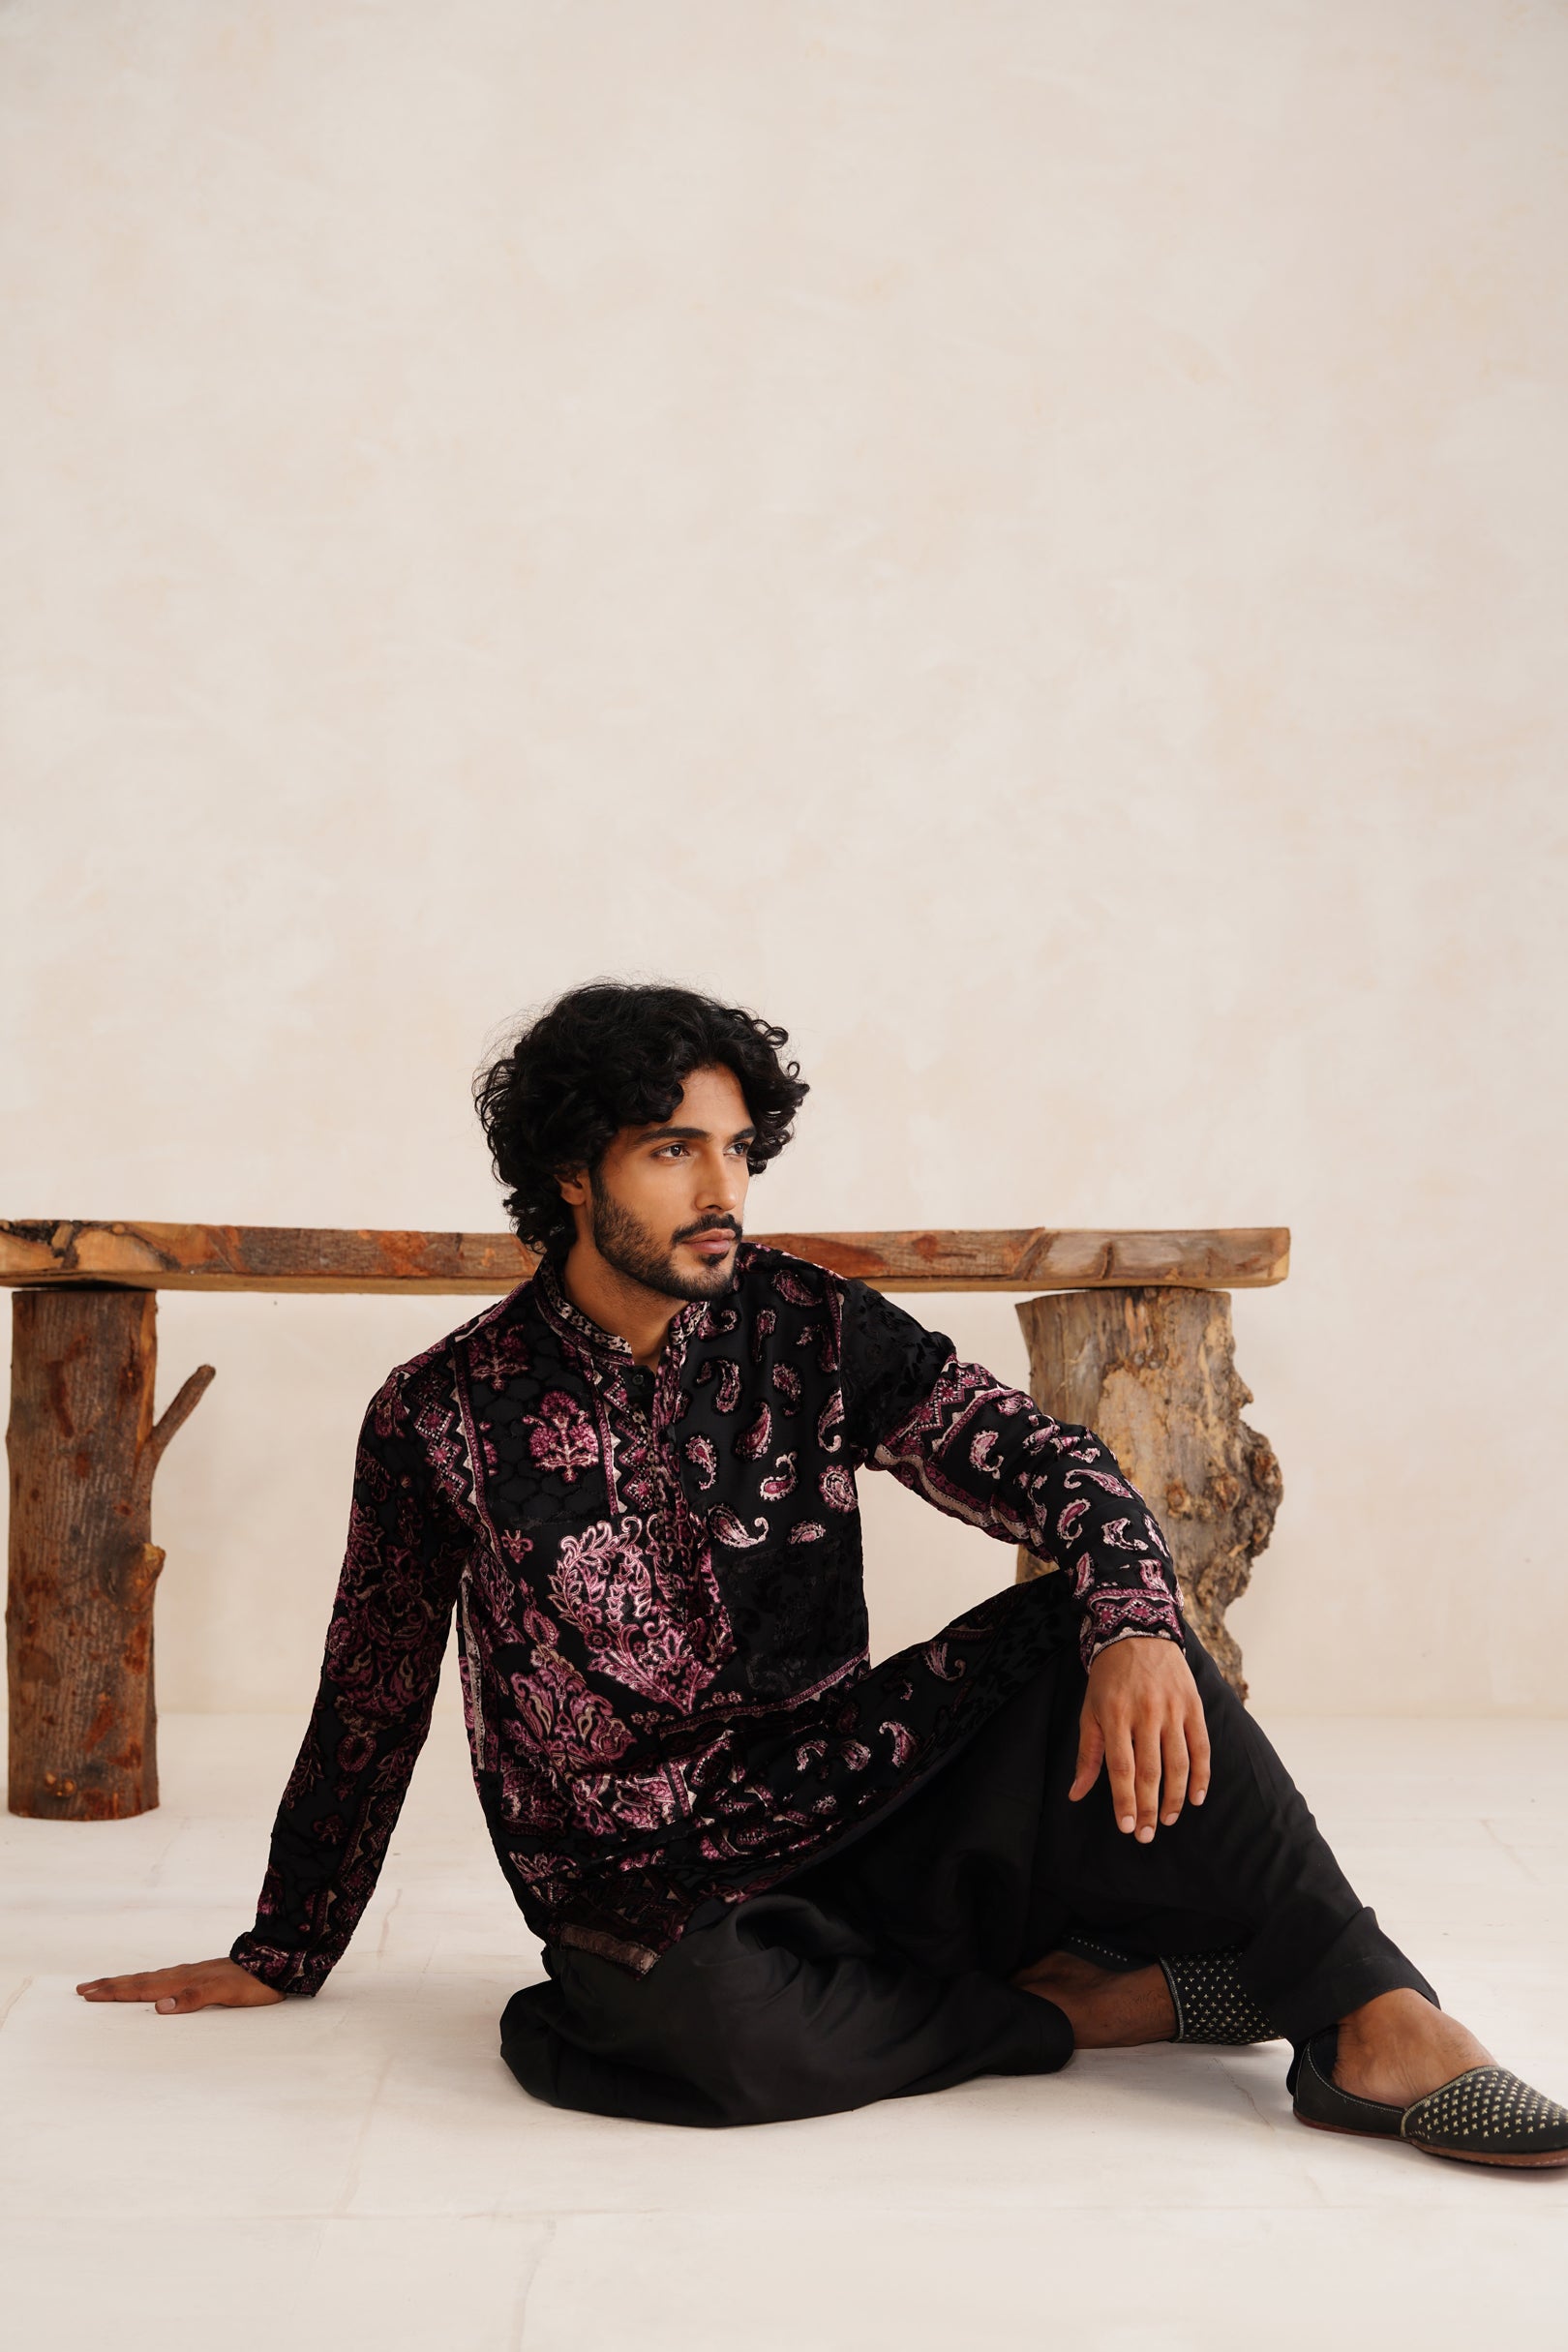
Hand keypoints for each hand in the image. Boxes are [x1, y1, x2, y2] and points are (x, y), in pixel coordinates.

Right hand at [76, 1957, 283, 2013]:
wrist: (278, 1962)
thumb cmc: (253, 1983)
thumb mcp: (225, 1993)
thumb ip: (194, 1998)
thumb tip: (160, 2007)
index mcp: (183, 1981)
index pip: (141, 1988)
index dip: (114, 1992)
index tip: (88, 1993)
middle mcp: (182, 1975)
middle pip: (139, 1981)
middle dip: (110, 1986)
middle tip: (83, 1989)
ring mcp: (190, 1974)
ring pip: (150, 1979)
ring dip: (125, 1983)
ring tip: (105, 1986)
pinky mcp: (200, 1977)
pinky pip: (164, 1980)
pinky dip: (147, 1984)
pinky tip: (149, 1987)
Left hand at [1068, 1638, 1210, 1840]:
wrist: (1138, 1633)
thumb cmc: (1109, 1679)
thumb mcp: (1090, 1711)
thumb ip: (1087, 1754)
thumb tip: (1076, 1794)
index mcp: (1115, 1715)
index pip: (1121, 1767)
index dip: (1124, 1800)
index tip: (1126, 1827)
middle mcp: (1145, 1714)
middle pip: (1150, 1771)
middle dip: (1148, 1807)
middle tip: (1146, 1835)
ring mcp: (1172, 1710)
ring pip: (1178, 1764)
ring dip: (1174, 1797)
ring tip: (1167, 1820)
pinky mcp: (1193, 1706)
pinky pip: (1201, 1747)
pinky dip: (1201, 1775)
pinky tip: (1196, 1798)